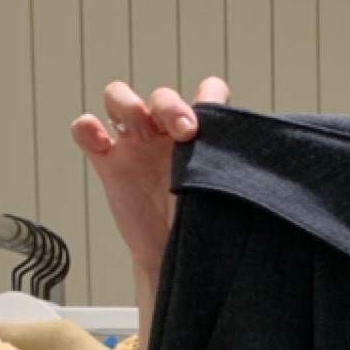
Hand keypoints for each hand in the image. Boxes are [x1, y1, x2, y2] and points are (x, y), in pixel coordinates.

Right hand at [73, 78, 230, 334]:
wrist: (175, 257)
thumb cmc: (204, 223)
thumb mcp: (222, 195)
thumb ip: (229, 170)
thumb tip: (262, 159)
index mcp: (200, 131)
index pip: (208, 92)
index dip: (210, 97)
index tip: (212, 121)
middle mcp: (166, 131)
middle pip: (162, 96)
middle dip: (172, 106)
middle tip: (185, 131)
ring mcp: (135, 144)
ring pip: (119, 99)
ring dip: (127, 103)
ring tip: (138, 125)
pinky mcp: (109, 162)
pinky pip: (87, 132)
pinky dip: (87, 129)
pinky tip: (99, 141)